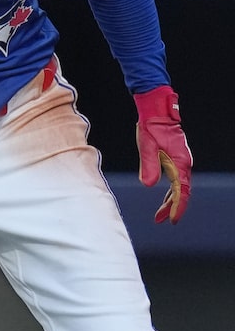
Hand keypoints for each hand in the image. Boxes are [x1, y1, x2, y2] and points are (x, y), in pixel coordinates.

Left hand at [134, 85, 192, 223]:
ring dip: (170, 199)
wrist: (156, 110)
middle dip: (171, 207)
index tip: (172, 220)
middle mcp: (183, 163)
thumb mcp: (146, 146)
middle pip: (180, 191)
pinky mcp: (175, 157)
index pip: (180, 191)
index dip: (176, 207)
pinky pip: (175, 178)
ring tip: (159, 213)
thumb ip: (148, 166)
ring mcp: (181, 160)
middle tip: (160, 220)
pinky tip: (162, 194)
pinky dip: (169, 189)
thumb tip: (148, 185)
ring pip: (178, 185)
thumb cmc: (151, 126)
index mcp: (179, 163)